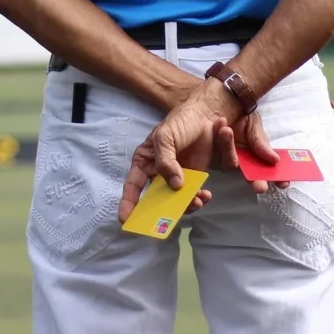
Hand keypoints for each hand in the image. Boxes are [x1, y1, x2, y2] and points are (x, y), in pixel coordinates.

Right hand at [118, 91, 224, 223]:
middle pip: (158, 201)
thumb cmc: (180, 122)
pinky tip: (206, 194)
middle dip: (166, 211)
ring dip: (188, 204)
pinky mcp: (196, 177)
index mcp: (146, 162)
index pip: (133, 186)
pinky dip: (201, 196)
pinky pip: (197, 193)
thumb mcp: (165, 137)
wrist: (208, 114)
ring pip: (179, 201)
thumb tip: (175, 185)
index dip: (128, 204)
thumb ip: (166, 161)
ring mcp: (179, 177)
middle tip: (173, 216)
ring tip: (198, 199)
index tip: (125, 220)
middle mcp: (160, 174)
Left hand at [214, 113, 290, 194]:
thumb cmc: (239, 114)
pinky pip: (214, 156)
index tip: (284, 183)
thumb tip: (275, 160)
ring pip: (231, 163)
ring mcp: (225, 159)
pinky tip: (221, 127)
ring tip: (227, 129)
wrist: (219, 104)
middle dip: (257, 181)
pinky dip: (219, 142)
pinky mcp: (209, 157)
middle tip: (261, 186)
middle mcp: (241, 160)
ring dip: (229, 147)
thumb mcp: (253, 123)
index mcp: (255, 153)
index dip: (276, 177)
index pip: (267, 169)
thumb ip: (260, 142)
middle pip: (251, 176)